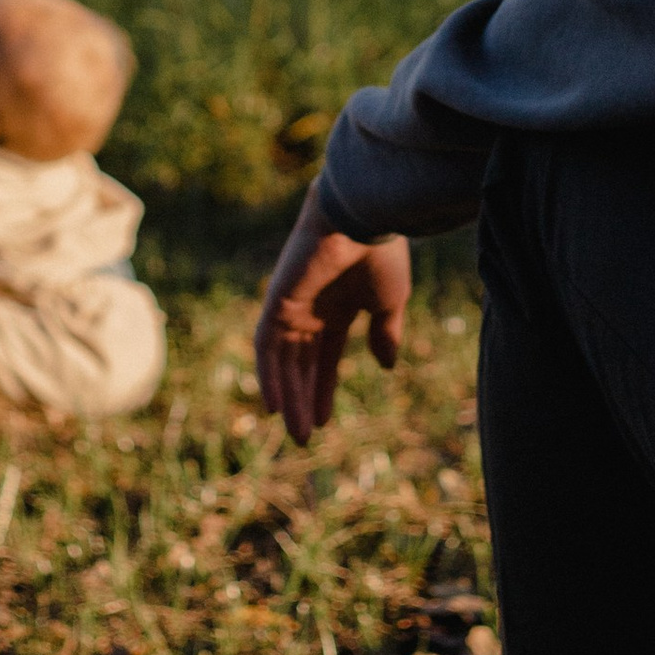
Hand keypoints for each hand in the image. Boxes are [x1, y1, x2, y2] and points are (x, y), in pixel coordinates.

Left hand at [253, 179, 411, 445]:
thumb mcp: (389, 302)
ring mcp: (292, 305)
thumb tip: (386, 365)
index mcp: (338, 306)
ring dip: (287, 396)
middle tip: (304, 436)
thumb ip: (384, 333)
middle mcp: (312, 308)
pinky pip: (265, 345)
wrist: (363, 217)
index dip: (323, 387)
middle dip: (302, 399)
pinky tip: (273, 404)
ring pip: (283, 361)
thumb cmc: (382, 253)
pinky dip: (267, 375)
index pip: (325, 356)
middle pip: (300, 363)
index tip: (324, 421)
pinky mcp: (277, 301)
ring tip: (295, 432)